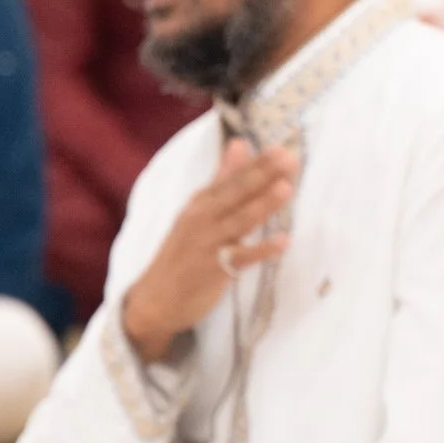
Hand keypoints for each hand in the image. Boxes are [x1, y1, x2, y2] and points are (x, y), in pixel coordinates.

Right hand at [121, 136, 298, 364]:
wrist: (155, 299)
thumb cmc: (184, 252)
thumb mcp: (199, 211)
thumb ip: (223, 178)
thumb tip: (240, 143)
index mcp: (201, 203)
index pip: (231, 178)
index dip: (256, 163)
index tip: (281, 148)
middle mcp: (202, 218)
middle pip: (236, 193)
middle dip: (262, 174)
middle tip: (288, 157)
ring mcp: (207, 244)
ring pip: (239, 221)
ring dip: (262, 204)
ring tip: (287, 188)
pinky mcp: (214, 270)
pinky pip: (240, 258)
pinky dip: (261, 250)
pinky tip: (284, 242)